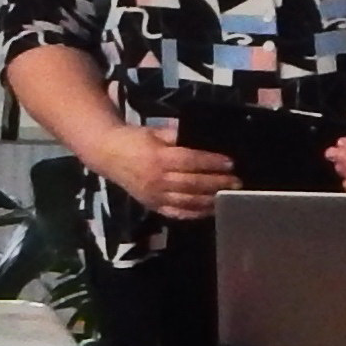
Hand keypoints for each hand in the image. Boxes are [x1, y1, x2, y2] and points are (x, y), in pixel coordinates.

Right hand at [92, 119, 239, 223]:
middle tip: (237, 183)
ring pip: (188, 201)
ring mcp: (155, 195)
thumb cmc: (135, 140)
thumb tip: (205, 139)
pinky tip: (209, 210)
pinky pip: (177, 213)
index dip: (212, 163)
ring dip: (210, 200)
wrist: (108, 155)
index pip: (192, 161)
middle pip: (193, 183)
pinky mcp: (152, 205)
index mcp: (159, 158)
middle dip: (217, 183)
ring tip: (229, 196)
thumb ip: (179, 136)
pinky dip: (194, 214)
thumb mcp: (157, 132)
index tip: (231, 163)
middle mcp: (157, 179)